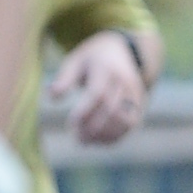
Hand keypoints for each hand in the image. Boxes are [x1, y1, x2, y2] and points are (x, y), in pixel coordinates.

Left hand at [46, 29, 149, 145]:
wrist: (123, 50)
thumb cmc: (92, 59)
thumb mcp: (75, 61)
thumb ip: (64, 78)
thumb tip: (52, 96)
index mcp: (106, 68)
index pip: (98, 93)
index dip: (85, 111)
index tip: (71, 123)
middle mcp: (125, 81)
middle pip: (112, 110)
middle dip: (93, 128)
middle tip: (76, 138)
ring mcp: (135, 93)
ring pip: (124, 121)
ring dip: (104, 136)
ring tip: (85, 142)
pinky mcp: (140, 104)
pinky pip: (130, 125)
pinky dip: (115, 137)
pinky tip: (98, 141)